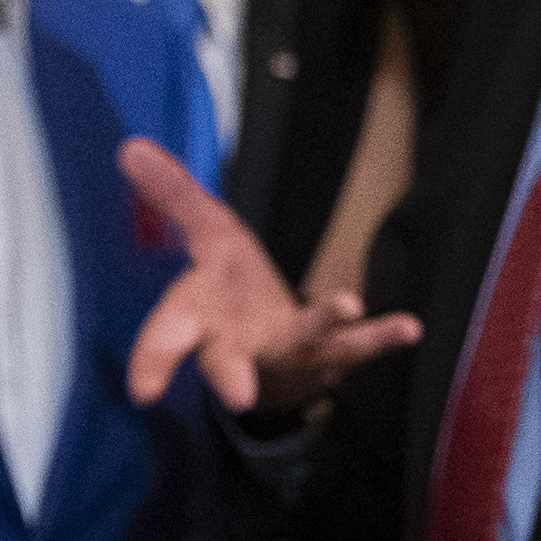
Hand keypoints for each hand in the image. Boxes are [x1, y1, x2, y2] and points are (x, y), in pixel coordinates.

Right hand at [117, 143, 421, 416]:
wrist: (273, 359)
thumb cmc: (230, 294)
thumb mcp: (204, 236)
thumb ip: (173, 195)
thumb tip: (130, 146)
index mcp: (200, 312)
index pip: (170, 331)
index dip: (153, 359)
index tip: (143, 391)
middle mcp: (239, 341)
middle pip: (225, 359)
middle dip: (229, 373)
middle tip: (236, 395)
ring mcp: (287, 349)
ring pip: (301, 341)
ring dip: (322, 323)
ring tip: (349, 304)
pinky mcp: (328, 353)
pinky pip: (356, 346)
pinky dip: (380, 337)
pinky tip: (410, 327)